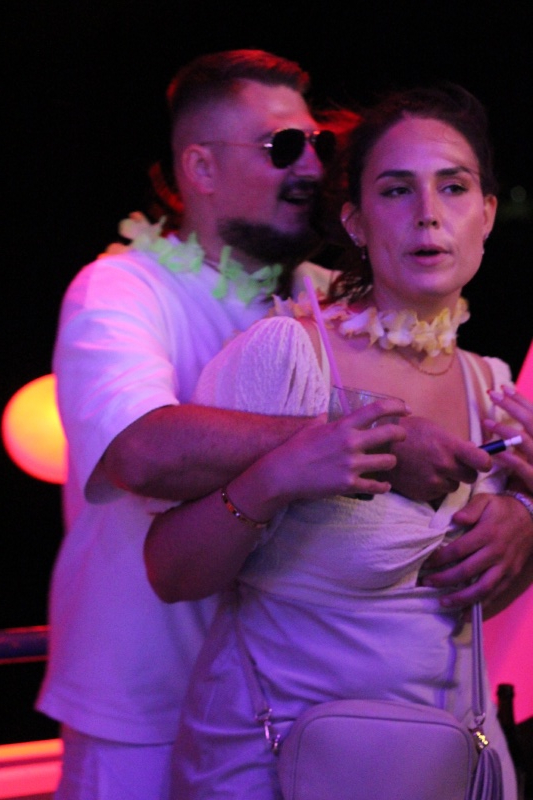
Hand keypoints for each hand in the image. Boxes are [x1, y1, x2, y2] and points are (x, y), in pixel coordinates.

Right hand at [255, 398, 408, 508]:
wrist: (283, 474)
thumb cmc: (294, 449)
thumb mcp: (310, 428)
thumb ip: (324, 420)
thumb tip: (326, 415)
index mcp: (343, 426)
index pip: (376, 410)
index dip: (396, 406)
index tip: (406, 409)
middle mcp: (351, 443)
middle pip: (390, 433)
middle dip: (401, 434)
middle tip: (401, 436)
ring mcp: (352, 465)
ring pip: (388, 461)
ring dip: (391, 461)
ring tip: (387, 462)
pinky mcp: (349, 484)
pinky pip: (376, 486)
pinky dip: (383, 486)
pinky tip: (384, 484)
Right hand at [386, 416, 491, 501]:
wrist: (377, 449)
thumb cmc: (406, 433)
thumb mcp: (432, 428)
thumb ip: (453, 442)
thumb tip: (472, 451)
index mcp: (449, 446)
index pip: (482, 461)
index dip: (485, 462)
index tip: (481, 462)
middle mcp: (444, 466)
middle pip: (470, 477)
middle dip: (464, 471)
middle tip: (451, 464)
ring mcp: (433, 482)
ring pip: (453, 487)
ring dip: (447, 480)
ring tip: (430, 469)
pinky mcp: (423, 494)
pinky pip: (437, 494)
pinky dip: (432, 487)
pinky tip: (420, 476)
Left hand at [420, 493, 532, 611]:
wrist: (532, 517)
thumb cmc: (503, 508)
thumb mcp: (486, 500)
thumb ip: (470, 509)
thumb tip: (456, 519)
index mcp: (487, 534)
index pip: (459, 550)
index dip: (440, 558)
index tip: (426, 563)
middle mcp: (496, 553)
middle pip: (467, 572)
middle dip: (444, 580)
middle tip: (426, 583)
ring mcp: (505, 567)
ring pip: (482, 588)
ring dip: (461, 598)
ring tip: (443, 602)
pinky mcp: (511, 576)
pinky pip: (495, 594)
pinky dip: (480, 606)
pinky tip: (465, 613)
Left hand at [486, 387, 532, 491]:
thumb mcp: (531, 449)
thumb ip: (525, 431)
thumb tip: (510, 406)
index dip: (521, 399)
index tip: (504, 387)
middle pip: (532, 422)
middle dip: (512, 406)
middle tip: (492, 394)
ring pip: (526, 442)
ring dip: (505, 430)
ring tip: (486, 423)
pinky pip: (520, 467)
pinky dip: (506, 458)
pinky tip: (493, 452)